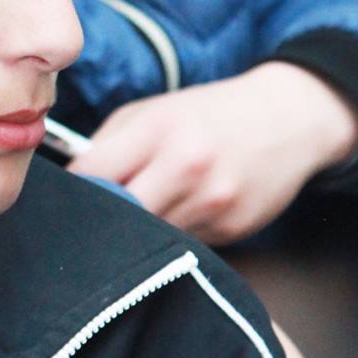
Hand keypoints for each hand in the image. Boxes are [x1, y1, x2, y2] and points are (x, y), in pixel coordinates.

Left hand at [66, 63, 357, 244]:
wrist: (288, 119)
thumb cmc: (210, 114)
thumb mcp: (155, 111)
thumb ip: (110, 145)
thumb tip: (72, 185)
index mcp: (158, 131)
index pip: (92, 176)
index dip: (75, 192)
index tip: (68, 200)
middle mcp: (186, 167)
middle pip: (118, 216)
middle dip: (102, 221)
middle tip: (94, 222)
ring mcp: (211, 203)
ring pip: (149, 238)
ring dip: (137, 234)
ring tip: (141, 215)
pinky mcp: (232, 230)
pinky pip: (184, 246)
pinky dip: (172, 238)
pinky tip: (182, 216)